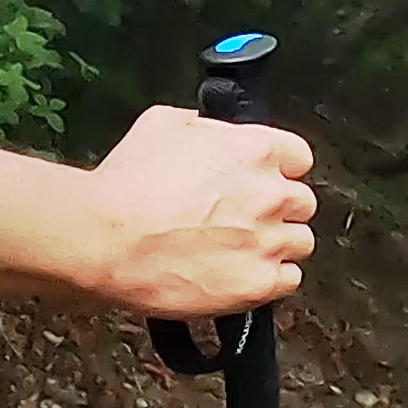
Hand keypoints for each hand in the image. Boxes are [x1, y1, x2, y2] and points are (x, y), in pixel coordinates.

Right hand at [71, 105, 315, 318]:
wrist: (104, 239)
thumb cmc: (126, 186)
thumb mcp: (159, 124)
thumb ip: (199, 125)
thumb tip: (206, 129)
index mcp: (254, 150)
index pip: (300, 158)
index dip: (280, 170)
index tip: (265, 181)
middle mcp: (269, 194)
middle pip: (302, 202)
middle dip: (277, 209)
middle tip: (246, 218)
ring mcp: (266, 241)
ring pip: (300, 242)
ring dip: (277, 244)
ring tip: (242, 249)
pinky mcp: (257, 283)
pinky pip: (289, 280)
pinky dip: (271, 279)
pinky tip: (243, 273)